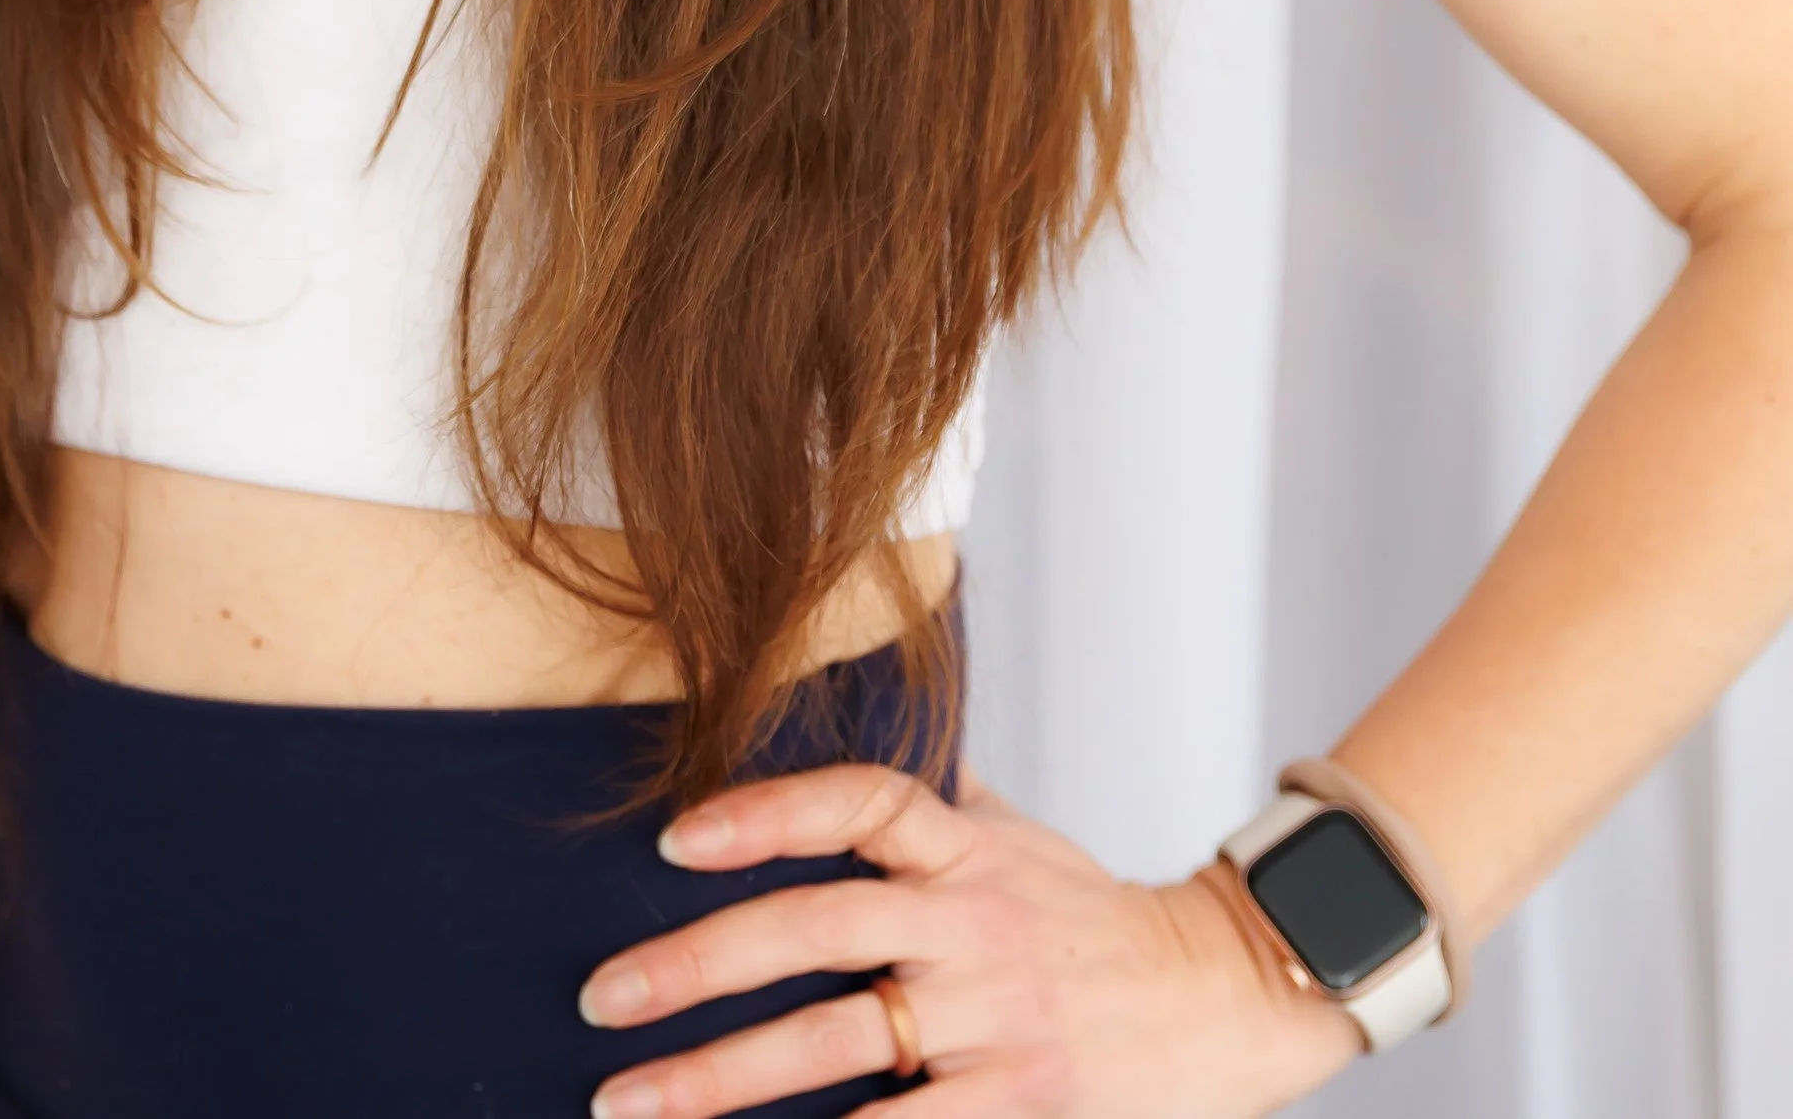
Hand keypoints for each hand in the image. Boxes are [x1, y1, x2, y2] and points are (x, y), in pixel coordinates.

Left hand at [574, 759, 1364, 1116]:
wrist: (1220, 997)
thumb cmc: (1092, 915)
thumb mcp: (1017, 837)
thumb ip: (933, 805)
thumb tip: (845, 738)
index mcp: (965, 849)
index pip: (859, 801)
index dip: (765, 812)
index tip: (674, 842)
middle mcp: (972, 923)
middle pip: (815, 929)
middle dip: (695, 966)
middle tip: (600, 998)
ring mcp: (995, 1017)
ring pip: (832, 1043)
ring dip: (718, 1079)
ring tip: (628, 1103)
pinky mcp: (1021, 1103)